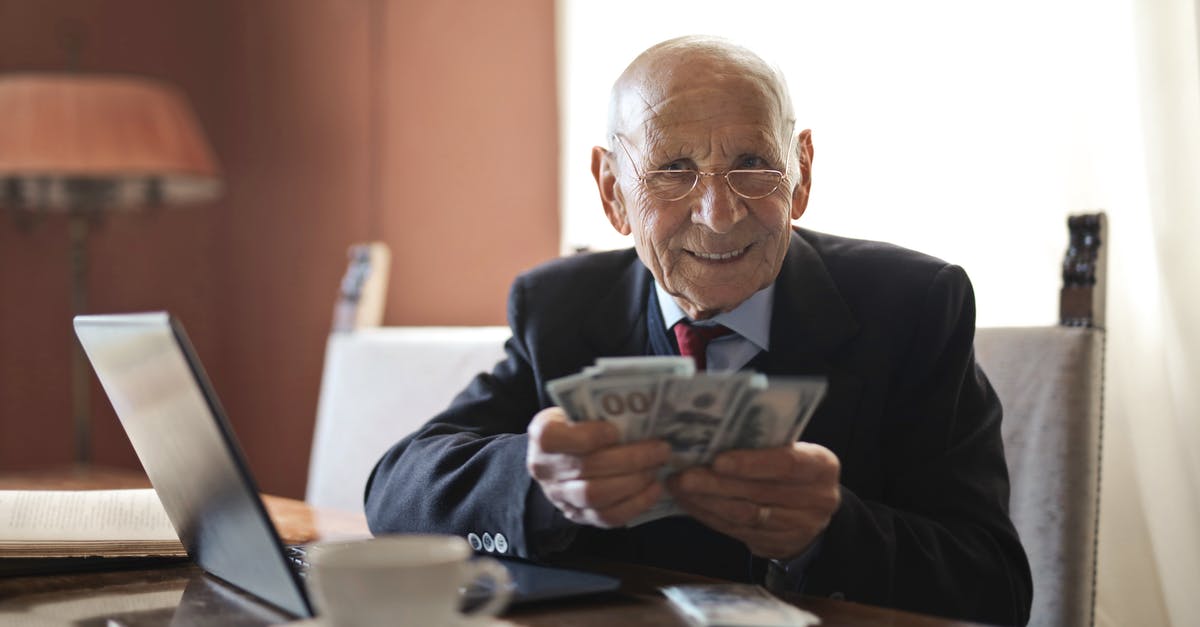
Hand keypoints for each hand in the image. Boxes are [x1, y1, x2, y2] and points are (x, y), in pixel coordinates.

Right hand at [526, 407, 670, 527]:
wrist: (559, 459)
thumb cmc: (576, 426)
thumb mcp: (577, 410)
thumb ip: (598, 409)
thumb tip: (641, 404)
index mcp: (542, 435)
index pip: (555, 438)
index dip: (588, 435)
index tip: (617, 430)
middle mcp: (544, 469)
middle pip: (586, 468)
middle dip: (630, 459)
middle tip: (660, 449)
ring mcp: (560, 497)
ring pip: (596, 496)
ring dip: (634, 482)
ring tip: (657, 467)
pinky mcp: (578, 516)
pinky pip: (607, 517)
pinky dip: (635, 504)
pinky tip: (654, 489)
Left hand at [666, 442, 839, 559]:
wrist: (812, 510)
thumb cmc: (793, 468)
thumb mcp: (794, 450)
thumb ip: (765, 444)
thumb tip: (713, 434)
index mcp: (821, 466)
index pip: (786, 463)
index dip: (750, 463)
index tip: (717, 460)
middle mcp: (816, 500)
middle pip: (759, 492)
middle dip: (716, 484)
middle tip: (683, 475)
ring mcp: (799, 528)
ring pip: (745, 516)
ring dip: (706, 502)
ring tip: (679, 488)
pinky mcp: (777, 546)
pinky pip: (737, 531)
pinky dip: (709, 516)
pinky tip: (690, 503)